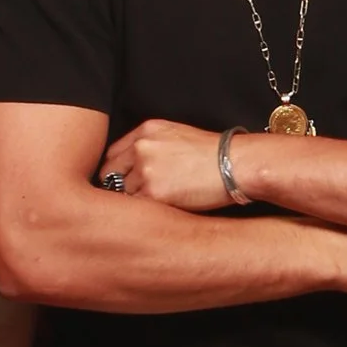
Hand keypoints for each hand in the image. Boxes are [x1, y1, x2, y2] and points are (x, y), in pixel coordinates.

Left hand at [96, 119, 232, 211]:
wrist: (236, 164)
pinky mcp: (153, 193)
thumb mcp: (179, 135)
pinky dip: (144, 214)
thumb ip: (152, 146)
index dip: (116, 172)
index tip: (121, 184)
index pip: (113, 155)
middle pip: (110, 174)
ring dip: (134, 203)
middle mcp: (141, 147)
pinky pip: (136, 208)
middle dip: (118, 188)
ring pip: (123, 194)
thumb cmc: (215, 154)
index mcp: (146, 131)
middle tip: (129, 201)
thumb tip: (133, 167)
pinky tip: (158, 215)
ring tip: (151, 209)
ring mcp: (145, 170)